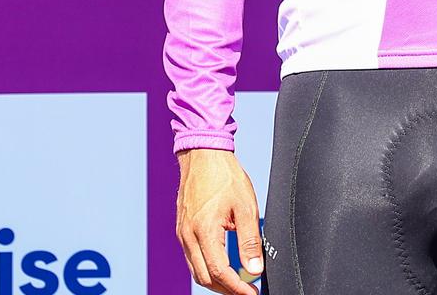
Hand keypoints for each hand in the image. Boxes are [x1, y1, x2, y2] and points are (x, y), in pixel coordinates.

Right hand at [175, 148, 264, 293]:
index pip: (219, 272)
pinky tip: (222, 266)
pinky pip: (192, 258)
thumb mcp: (245, 207)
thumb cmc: (225, 176)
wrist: (203, 154)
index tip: (251, 293)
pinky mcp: (182, 229)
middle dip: (226, 289)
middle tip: (246, 291)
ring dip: (215, 281)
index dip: (237, 288)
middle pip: (204, 277)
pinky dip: (206, 268)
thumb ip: (250, 241)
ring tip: (237, 283)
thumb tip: (255, 270)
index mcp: (204, 230)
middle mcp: (188, 235)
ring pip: (196, 271)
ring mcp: (182, 233)